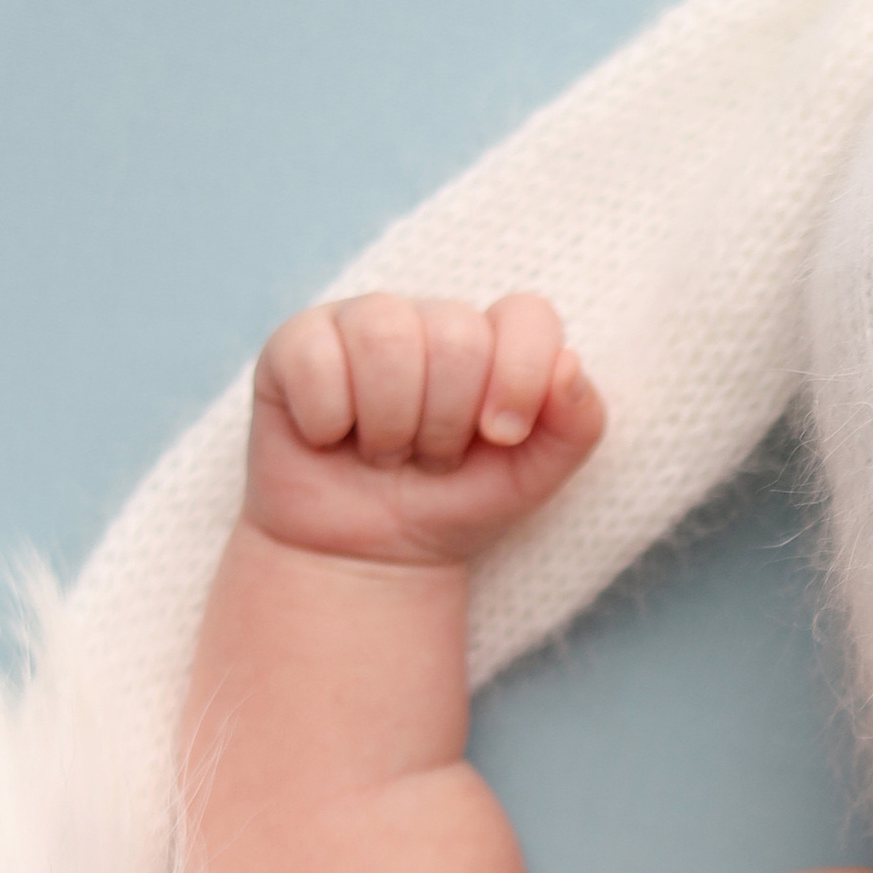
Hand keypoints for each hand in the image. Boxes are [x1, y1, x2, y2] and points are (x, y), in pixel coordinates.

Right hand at [244, 293, 605, 563]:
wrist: (368, 556)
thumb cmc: (453, 504)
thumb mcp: (533, 477)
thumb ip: (577, 423)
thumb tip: (567, 364)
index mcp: (494, 339)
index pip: (527, 315)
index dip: (520, 377)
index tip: (500, 436)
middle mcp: (430, 319)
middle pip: (457, 335)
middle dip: (446, 424)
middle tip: (430, 457)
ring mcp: (359, 323)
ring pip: (385, 338)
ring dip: (390, 424)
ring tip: (385, 452)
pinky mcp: (295, 344)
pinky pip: (316, 358)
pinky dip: (328, 421)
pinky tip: (329, 440)